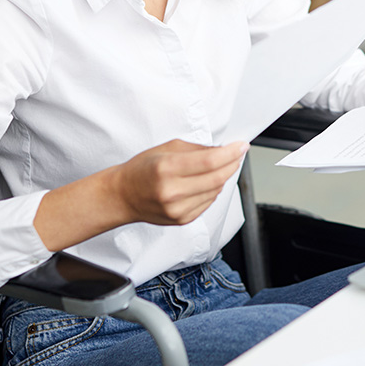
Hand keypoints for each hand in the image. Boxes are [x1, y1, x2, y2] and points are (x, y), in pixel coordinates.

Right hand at [110, 140, 248, 225]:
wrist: (123, 196)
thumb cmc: (142, 169)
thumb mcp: (166, 148)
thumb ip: (196, 149)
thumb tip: (223, 149)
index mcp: (167, 168)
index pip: (210, 161)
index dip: (230, 153)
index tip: (241, 146)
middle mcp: (172, 191)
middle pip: (217, 177)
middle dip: (233, 163)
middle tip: (238, 154)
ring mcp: (178, 209)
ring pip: (216, 191)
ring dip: (224, 176)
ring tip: (221, 165)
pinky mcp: (182, 220)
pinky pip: (209, 203)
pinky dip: (214, 190)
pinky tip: (208, 181)